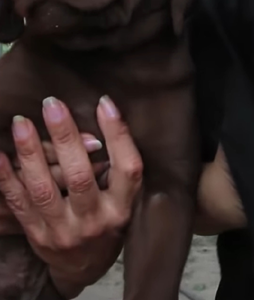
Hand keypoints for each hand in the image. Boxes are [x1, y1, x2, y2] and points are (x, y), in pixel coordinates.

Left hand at [0, 96, 142, 297]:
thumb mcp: (124, 199)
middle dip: (65, 138)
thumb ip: (115, 168)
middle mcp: (95, 221)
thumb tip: (102, 116)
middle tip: (52, 105)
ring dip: (30, 154)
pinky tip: (0, 155)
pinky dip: (7, 178)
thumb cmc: (108, 220)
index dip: (117, 134)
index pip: (127, 168)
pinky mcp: (38, 236)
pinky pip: (18, 204)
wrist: (84, 266)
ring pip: (44, 190)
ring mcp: (64, 231)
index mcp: (122, 207)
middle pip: (80, 177)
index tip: (104, 103)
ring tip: (21, 123)